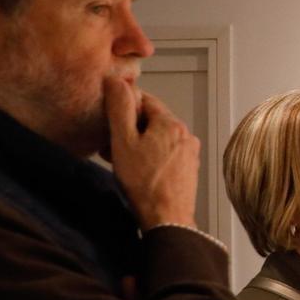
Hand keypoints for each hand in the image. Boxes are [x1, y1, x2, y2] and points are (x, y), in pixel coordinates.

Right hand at [104, 76, 200, 228]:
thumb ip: (120, 109)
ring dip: (137, 144)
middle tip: (109, 145)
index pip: (145, 100)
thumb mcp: (123, 141)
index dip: (124, 107)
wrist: (167, 218)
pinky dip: (149, 156)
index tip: (109, 119)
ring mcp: (189, 152)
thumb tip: (117, 81)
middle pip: (152, 120)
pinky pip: (166, 153)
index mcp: (172, 123)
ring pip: (158, 138)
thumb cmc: (143, 183)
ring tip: (119, 160)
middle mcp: (186, 134)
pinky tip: (136, 171)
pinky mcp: (188, 168)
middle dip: (129, 129)